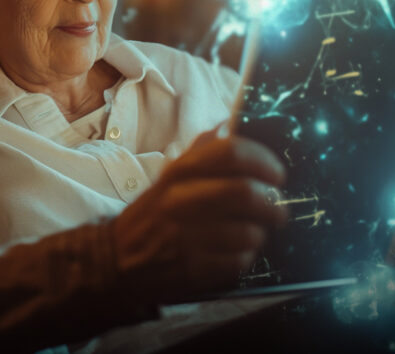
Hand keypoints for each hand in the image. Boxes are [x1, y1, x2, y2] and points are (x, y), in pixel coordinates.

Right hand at [110, 130, 286, 302]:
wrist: (115, 259)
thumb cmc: (152, 215)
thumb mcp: (168, 178)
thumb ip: (199, 152)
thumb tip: (227, 124)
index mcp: (179, 173)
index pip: (231, 153)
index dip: (264, 161)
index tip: (277, 174)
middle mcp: (180, 201)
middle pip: (246, 193)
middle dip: (273, 203)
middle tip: (278, 209)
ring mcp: (186, 236)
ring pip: (249, 232)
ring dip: (260, 234)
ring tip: (253, 233)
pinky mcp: (192, 269)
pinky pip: (239, 262)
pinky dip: (245, 258)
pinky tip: (235, 253)